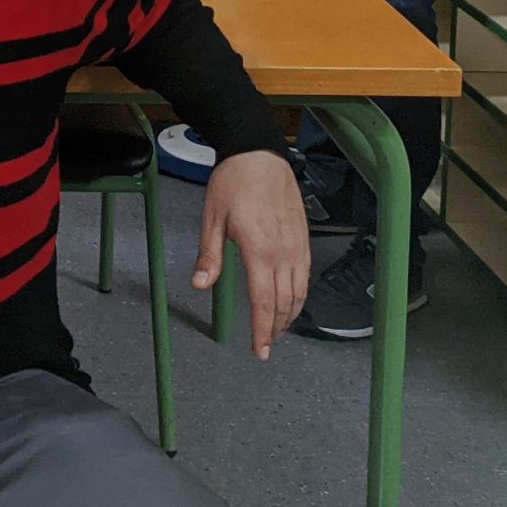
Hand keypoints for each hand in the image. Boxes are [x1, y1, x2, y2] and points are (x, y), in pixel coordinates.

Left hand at [193, 150, 310, 359]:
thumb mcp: (212, 218)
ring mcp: (297, 246)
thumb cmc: (233, 183)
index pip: (264, 303)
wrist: (259, 155)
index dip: (262, 331)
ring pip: (300, 292)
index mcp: (259, 250)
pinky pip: (305, 276)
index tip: (259, 351)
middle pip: (285, 303)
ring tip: (276, 329)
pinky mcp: (303, 238)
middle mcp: (283, 252)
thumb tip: (200, 285)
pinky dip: (299, 295)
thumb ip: (209, 256)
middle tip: (265, 345)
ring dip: (289, 315)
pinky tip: (290, 300)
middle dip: (275, 329)